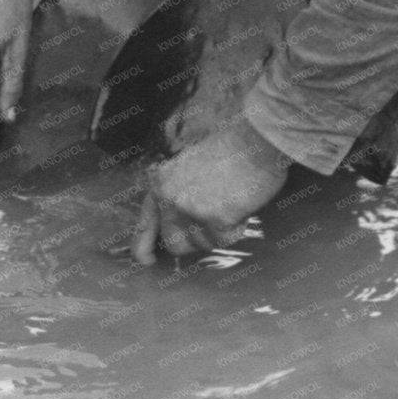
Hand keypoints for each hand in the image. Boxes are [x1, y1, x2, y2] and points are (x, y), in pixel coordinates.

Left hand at [129, 114, 291, 264]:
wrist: (255, 138)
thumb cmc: (230, 145)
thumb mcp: (190, 162)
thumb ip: (178, 190)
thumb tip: (181, 221)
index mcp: (162, 181)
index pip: (144, 224)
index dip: (142, 247)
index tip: (146, 260)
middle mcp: (170, 198)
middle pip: (174, 242)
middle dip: (193, 240)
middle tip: (211, 225)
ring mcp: (191, 211)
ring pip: (201, 244)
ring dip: (217, 232)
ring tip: (231, 202)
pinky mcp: (215, 221)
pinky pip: (224, 240)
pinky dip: (235, 228)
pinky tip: (241, 205)